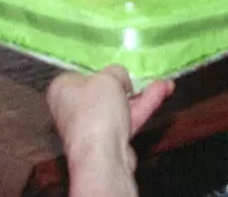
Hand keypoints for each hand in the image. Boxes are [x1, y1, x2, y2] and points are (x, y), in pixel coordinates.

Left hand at [48, 66, 173, 184]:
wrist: (102, 158)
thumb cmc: (95, 110)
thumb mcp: (108, 78)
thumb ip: (116, 72)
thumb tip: (121, 80)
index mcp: (61, 89)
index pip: (80, 74)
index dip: (100, 71)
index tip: (116, 69)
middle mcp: (72, 109)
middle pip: (102, 92)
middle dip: (127, 84)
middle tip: (143, 75)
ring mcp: (91, 127)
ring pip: (119, 106)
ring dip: (143, 95)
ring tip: (166, 83)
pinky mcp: (108, 141)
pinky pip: (127, 119)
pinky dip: (144, 107)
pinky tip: (163, 92)